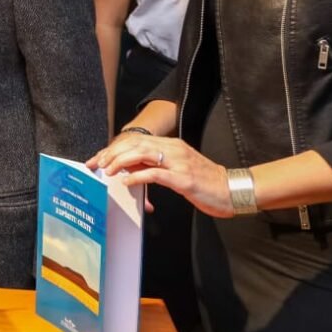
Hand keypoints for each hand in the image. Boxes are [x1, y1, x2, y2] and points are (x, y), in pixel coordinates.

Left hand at [88, 133, 234, 217]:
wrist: (234, 190)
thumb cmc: (206, 182)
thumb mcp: (178, 169)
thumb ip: (157, 166)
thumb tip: (131, 170)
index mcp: (172, 145)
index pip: (137, 141)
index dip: (116, 148)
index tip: (99, 157)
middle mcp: (174, 149)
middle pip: (136, 144)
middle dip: (113, 153)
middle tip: (97, 163)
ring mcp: (179, 163)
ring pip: (142, 154)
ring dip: (121, 161)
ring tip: (108, 170)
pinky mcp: (184, 179)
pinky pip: (155, 174)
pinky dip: (137, 176)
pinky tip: (126, 181)